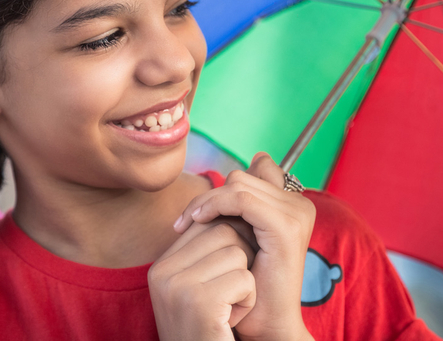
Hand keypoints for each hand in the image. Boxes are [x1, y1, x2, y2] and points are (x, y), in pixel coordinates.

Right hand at [148, 218, 256, 340]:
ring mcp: (177, 286)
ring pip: (237, 251)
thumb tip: (231, 206)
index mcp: (162, 265)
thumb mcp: (200, 286)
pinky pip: (244, 277)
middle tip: (232, 290)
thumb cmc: (213, 328)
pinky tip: (233, 320)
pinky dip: (249, 298)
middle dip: (242, 256)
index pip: (206, 222)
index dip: (232, 239)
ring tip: (230, 307)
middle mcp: (162, 272)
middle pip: (224, 229)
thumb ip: (206, 249)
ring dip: (246, 280)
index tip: (233, 266)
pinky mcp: (198, 302)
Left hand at [174, 153, 315, 340]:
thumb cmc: (251, 282)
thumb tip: (249, 162)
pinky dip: (214, 205)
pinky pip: (241, 199)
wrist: (266, 324)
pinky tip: (198, 221)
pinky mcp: (285, 226)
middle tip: (186, 219)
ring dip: (207, 200)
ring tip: (188, 222)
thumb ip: (244, 202)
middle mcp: (299, 204)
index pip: (256, 169)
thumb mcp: (244, 234)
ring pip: (237, 185)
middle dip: (209, 195)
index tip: (203, 210)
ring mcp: (295, 213)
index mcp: (292, 204)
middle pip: (242, 177)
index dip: (226, 185)